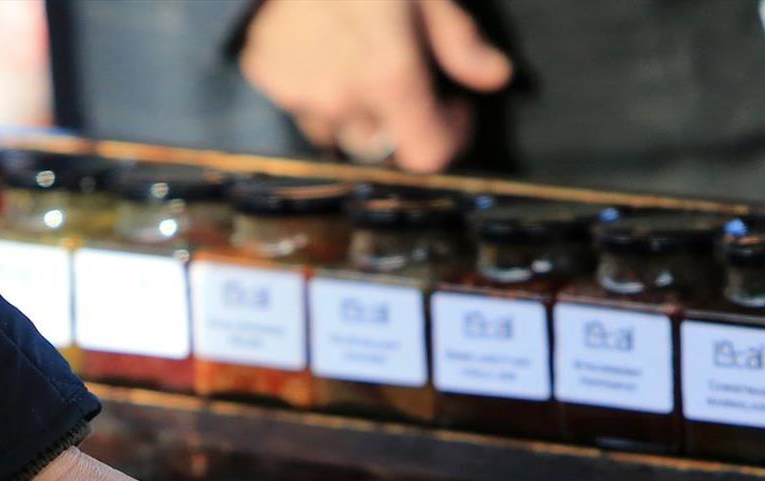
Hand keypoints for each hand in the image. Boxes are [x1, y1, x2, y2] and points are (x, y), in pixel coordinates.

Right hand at [239, 0, 511, 171]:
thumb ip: (459, 41)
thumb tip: (496, 76)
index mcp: (389, 77)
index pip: (427, 156)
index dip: (448, 137)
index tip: (453, 108)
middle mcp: (342, 99)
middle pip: (382, 145)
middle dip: (399, 120)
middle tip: (401, 73)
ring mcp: (299, 93)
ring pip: (338, 127)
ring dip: (354, 107)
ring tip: (355, 54)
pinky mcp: (268, 80)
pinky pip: (300, 102)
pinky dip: (315, 85)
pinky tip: (321, 44)